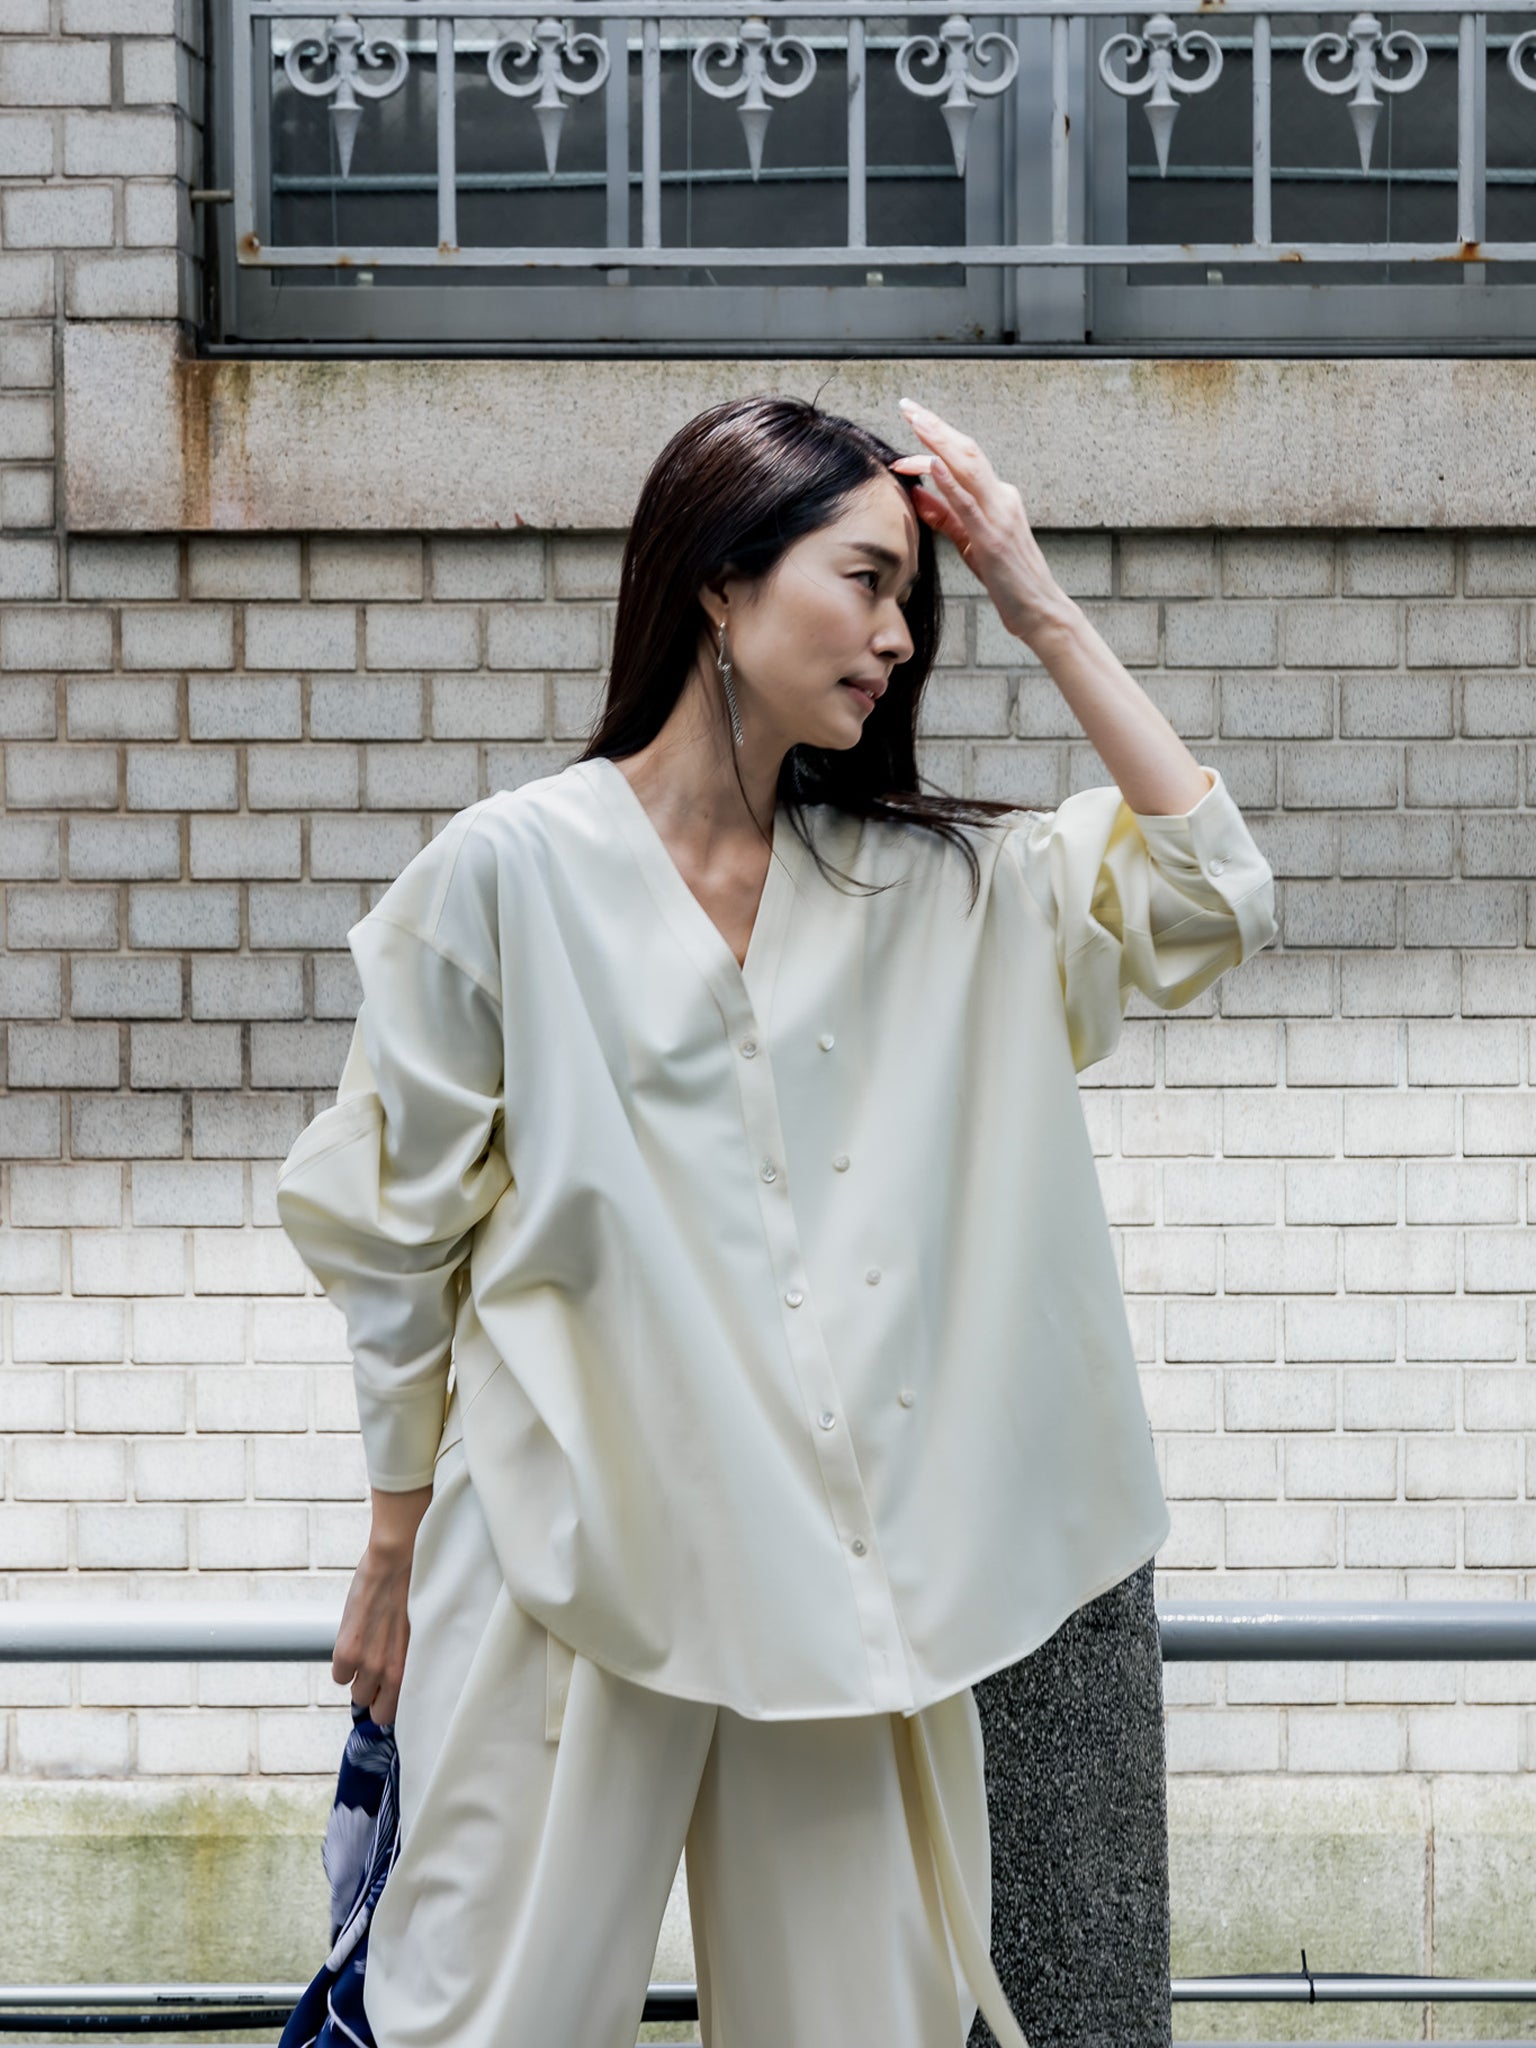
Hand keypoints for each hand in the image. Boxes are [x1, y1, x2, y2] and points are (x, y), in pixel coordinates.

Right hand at [330, 1514, 424, 1724]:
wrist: (397, 1561)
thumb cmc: (415, 1588)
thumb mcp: (420, 1633)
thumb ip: (410, 1659)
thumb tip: (399, 1678)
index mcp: (417, 1667)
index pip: (402, 1710)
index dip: (394, 1702)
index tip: (390, 1695)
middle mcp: (395, 1672)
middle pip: (378, 1713)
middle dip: (377, 1697)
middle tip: (376, 1675)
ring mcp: (370, 1664)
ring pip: (357, 1695)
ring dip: (359, 1679)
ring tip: (367, 1652)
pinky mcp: (348, 1651)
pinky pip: (339, 1677)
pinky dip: (343, 1664)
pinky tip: (354, 1641)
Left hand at [890, 398, 1070, 644]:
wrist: (1039, 610)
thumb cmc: (1007, 580)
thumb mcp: (969, 543)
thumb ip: (944, 516)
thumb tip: (916, 493)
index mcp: (997, 497)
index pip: (961, 459)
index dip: (933, 442)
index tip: (906, 432)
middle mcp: (1001, 497)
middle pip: (965, 451)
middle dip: (934, 426)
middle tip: (907, 405)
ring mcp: (999, 515)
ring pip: (968, 467)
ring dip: (939, 442)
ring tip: (916, 420)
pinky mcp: (992, 538)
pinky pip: (968, 505)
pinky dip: (950, 482)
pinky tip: (932, 464)